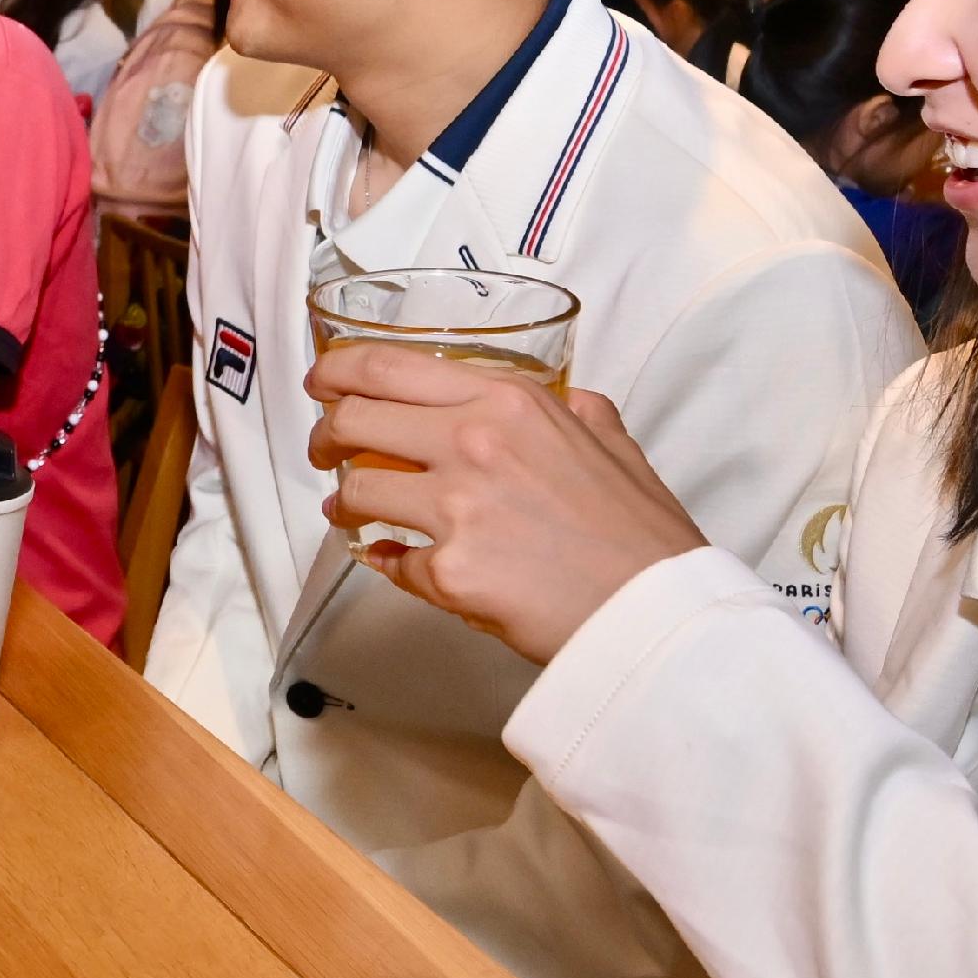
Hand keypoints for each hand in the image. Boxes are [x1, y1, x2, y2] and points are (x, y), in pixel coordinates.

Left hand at [303, 347, 705, 662]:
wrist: (653, 609)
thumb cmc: (638, 533)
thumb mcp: (610, 438)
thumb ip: (571, 409)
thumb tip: (553, 403)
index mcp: (509, 401)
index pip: (389, 367)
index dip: (338, 373)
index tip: (323, 383)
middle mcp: (473, 442)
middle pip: (354, 421)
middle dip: (325, 435)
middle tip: (325, 450)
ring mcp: (455, 509)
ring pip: (355, 491)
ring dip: (344, 502)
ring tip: (353, 510)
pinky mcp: (447, 572)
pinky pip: (390, 561)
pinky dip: (387, 560)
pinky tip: (395, 559)